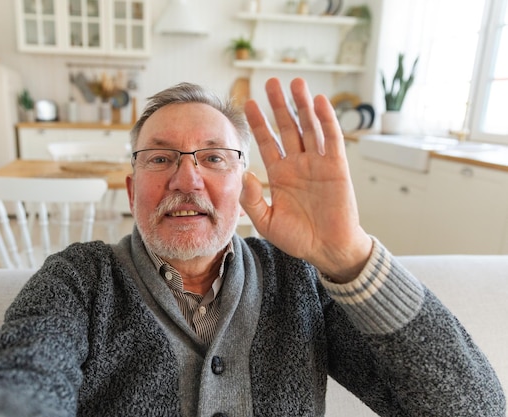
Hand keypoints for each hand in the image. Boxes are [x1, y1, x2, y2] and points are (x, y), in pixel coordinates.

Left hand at [240, 77, 371, 281]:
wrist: (327, 250)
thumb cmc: (298, 238)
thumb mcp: (267, 221)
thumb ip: (252, 199)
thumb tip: (245, 174)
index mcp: (280, 175)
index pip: (266, 142)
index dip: (258, 123)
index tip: (248, 103)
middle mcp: (298, 164)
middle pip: (287, 127)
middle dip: (279, 105)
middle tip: (270, 82)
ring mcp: (318, 164)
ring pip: (309, 127)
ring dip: (302, 105)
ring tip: (295, 82)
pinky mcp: (337, 167)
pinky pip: (331, 139)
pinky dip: (326, 120)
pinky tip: (319, 101)